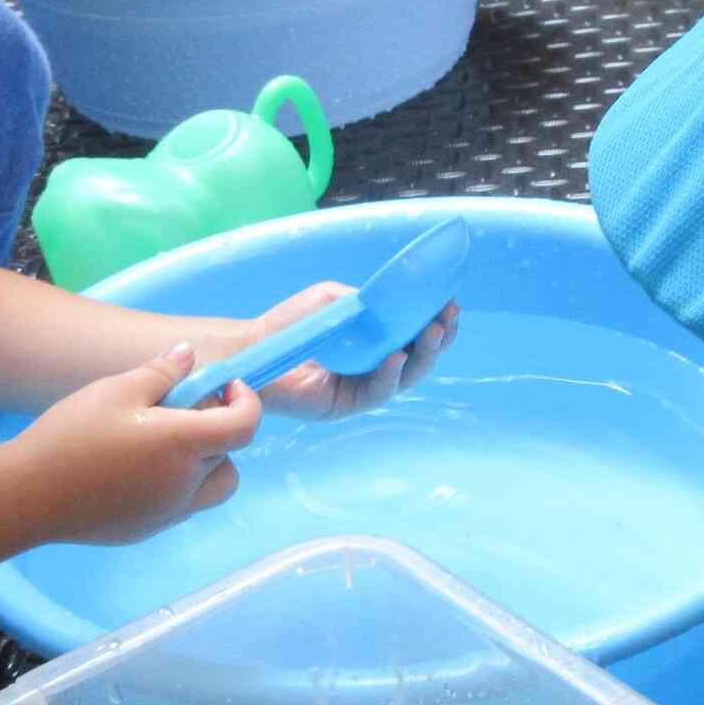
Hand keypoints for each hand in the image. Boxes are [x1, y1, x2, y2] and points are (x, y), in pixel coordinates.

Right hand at [10, 344, 263, 544]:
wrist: (28, 495)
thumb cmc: (71, 436)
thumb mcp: (115, 390)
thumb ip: (161, 373)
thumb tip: (190, 357)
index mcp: (184, 445)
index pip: (245, 426)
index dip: (246, 401)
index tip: (224, 385)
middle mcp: (186, 485)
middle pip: (230, 456)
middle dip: (219, 430)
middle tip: (181, 411)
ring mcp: (169, 514)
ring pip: (212, 487)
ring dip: (204, 463)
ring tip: (161, 443)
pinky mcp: (148, 529)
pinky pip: (182, 505)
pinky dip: (176, 484)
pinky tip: (135, 468)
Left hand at [238, 283, 460, 420]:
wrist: (253, 347)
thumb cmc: (290, 323)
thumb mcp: (335, 300)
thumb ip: (366, 302)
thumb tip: (396, 302)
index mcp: (376, 342)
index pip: (415, 334)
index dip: (436, 321)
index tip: (450, 302)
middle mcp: (374, 366)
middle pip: (419, 358)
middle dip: (439, 339)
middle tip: (447, 319)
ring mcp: (363, 387)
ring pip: (406, 376)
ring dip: (424, 355)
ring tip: (433, 332)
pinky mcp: (346, 404)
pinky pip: (377, 392)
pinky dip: (390, 374)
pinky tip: (398, 356)